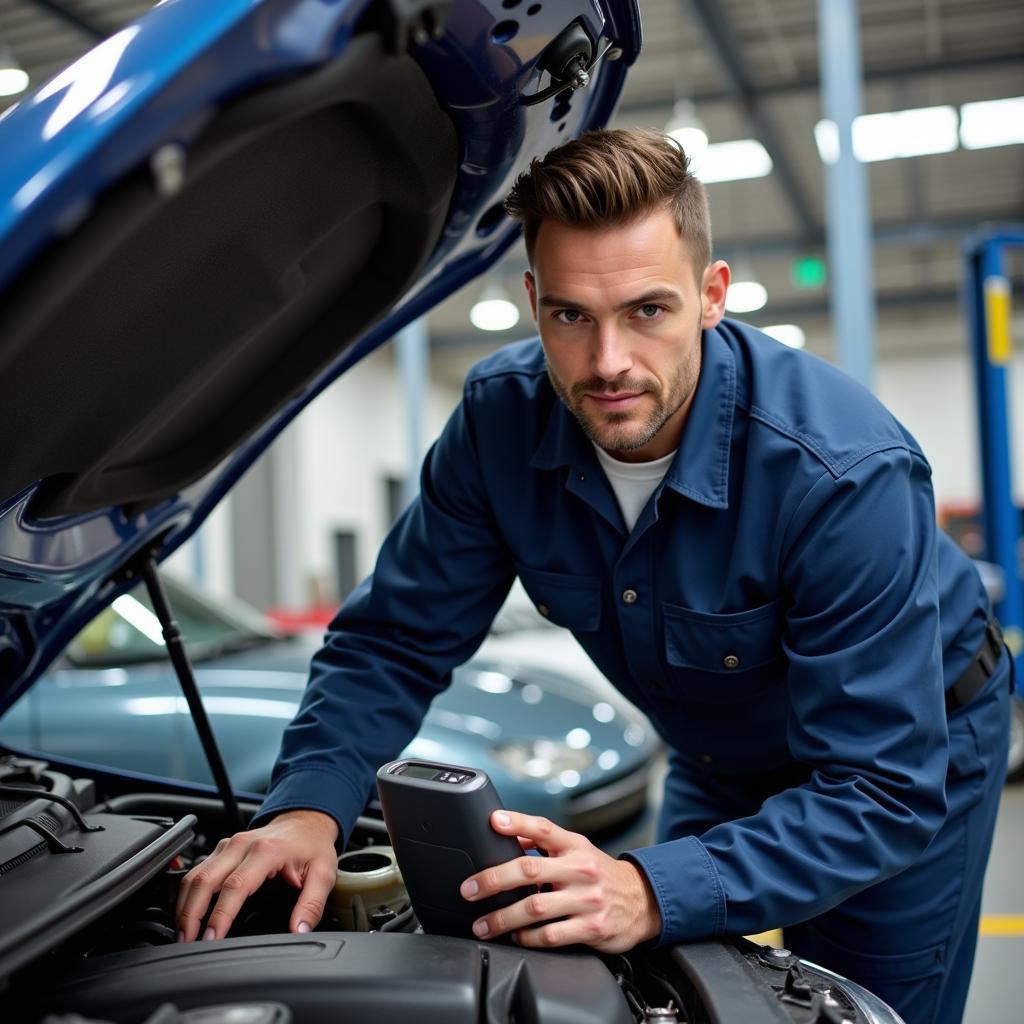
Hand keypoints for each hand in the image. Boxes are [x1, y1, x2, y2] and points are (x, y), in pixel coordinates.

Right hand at [176, 809, 338, 941]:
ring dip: (184, 905)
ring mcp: (228, 845)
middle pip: (204, 880)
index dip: (220, 916)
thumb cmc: (312, 846)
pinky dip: (187, 894)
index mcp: (267, 850)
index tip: (211, 939)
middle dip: (190, 914)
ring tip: (182, 934)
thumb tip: (299, 930)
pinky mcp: (221, 849)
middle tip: (186, 943)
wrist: (306, 821)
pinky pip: (196, 871)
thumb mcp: (323, 873)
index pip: (235, 886)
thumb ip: (312, 904)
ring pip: (194, 875)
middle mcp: (242, 844)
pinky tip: (187, 913)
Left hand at [459, 810, 660, 952]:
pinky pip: (551, 935)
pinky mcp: (591, 928)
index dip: (517, 823)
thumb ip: (545, 842)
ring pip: (534, 908)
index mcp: (574, 846)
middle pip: (529, 870)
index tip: (492, 821)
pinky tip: (515, 937)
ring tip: (482, 924)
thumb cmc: (601, 874)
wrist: (643, 902)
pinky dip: (527, 938)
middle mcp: (580, 870)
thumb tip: (510, 834)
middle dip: (492, 880)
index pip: (543, 828)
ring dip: (502, 918)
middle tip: (469, 889)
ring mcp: (586, 900)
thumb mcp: (578, 850)